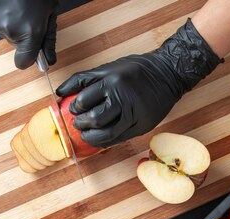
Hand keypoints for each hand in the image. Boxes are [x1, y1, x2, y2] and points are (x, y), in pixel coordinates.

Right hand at [0, 0, 57, 68]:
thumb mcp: (49, 10)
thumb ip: (48, 37)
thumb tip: (49, 60)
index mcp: (31, 30)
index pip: (24, 61)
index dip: (28, 57)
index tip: (29, 53)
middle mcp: (10, 30)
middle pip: (14, 43)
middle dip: (20, 32)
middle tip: (24, 11)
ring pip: (2, 31)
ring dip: (7, 20)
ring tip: (12, 3)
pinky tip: (0, 1)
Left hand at [56, 19, 221, 147]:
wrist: (169, 73)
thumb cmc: (137, 70)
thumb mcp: (111, 67)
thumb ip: (86, 79)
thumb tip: (61, 93)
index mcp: (111, 80)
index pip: (84, 98)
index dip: (74, 107)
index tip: (72, 109)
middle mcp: (122, 96)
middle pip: (93, 117)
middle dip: (80, 123)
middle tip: (77, 123)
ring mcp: (134, 112)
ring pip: (106, 132)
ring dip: (91, 136)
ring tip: (85, 134)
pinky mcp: (142, 125)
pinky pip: (119, 138)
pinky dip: (106, 141)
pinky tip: (100, 139)